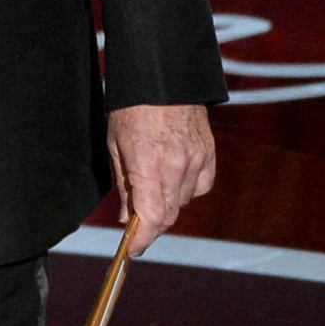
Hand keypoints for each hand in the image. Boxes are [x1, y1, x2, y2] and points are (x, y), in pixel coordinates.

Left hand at [107, 103, 215, 255]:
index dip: (142, 239)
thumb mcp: (115, 144)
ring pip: (183, 201)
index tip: (132, 249)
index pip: (152, 218)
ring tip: (151, 181)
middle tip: (135, 218)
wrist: (162, 76)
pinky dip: (187, 189)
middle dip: (151, 222)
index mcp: (148, 165)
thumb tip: (125, 216)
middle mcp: (176, 167)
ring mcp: (197, 161)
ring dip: (167, 202)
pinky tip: (173, 174)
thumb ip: (123, 185)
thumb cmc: (130, 107)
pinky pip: (200, 186)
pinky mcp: (209, 154)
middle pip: (168, 215)